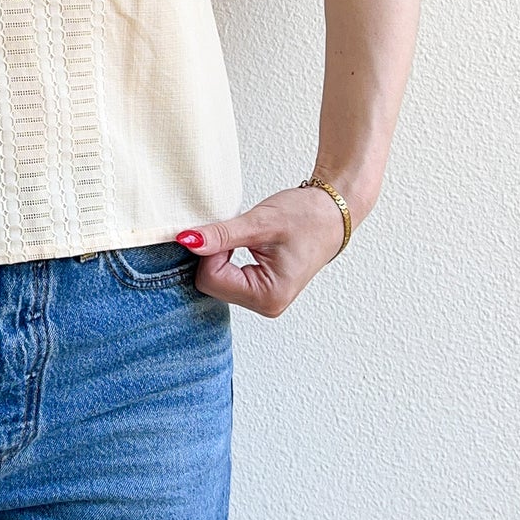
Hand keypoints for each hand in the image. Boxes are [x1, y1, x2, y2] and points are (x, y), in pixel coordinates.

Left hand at [175, 184, 347, 317]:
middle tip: (241, 234)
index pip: (210, 279)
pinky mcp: (260, 292)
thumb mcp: (259, 223)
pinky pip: (225, 279)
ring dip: (221, 256)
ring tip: (248, 240)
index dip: (212, 251)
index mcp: (268, 296)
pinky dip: (226, 260)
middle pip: (210, 284)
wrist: (332, 214)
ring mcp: (263, 301)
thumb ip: (220, 235)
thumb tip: (187, 241)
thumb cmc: (306, 217)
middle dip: (215, 255)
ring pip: (215, 281)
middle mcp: (266, 305)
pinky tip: (245, 247)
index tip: (234, 231)